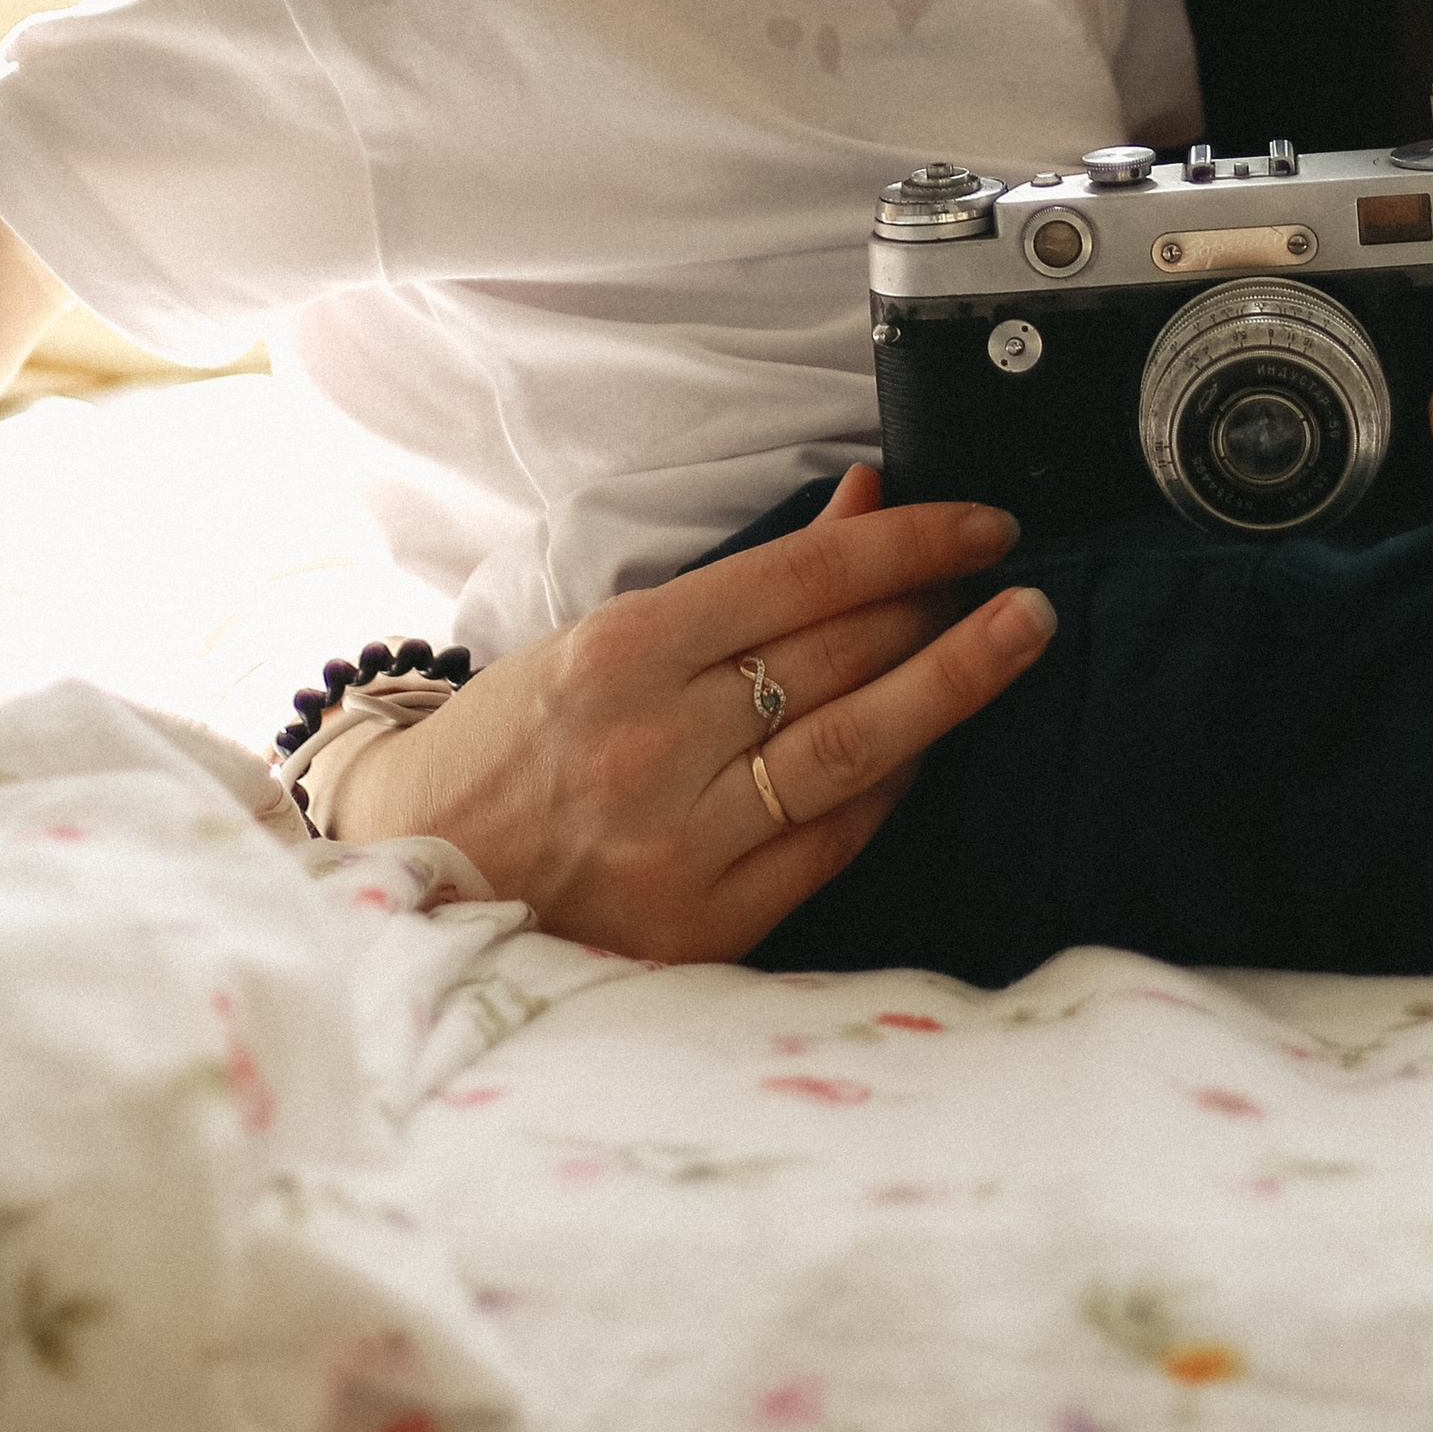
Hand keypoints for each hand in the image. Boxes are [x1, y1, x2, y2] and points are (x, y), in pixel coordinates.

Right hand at [319, 466, 1053, 959]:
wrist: (410, 876)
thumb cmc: (512, 742)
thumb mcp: (608, 636)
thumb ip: (748, 583)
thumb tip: (867, 503)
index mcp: (619, 651)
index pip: (801, 580)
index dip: (907, 545)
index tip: (982, 523)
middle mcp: (653, 743)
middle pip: (838, 660)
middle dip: (939, 610)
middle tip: (1013, 577)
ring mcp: (680, 843)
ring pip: (852, 750)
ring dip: (950, 687)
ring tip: (1021, 637)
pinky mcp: (702, 929)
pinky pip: (832, 841)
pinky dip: (892, 785)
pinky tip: (933, 744)